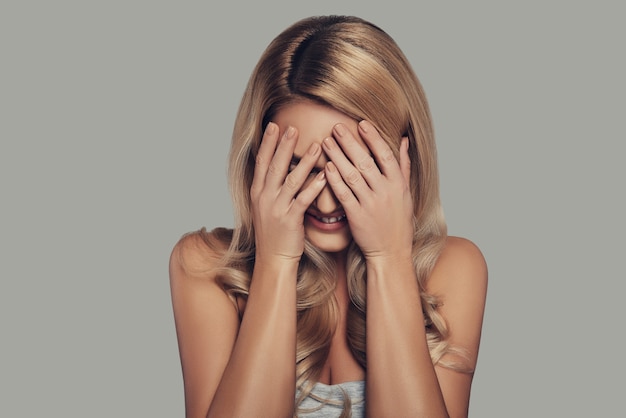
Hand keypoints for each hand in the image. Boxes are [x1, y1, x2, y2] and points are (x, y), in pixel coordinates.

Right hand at [250, 122, 327, 262]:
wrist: (273, 259)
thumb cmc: (274, 233)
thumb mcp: (265, 207)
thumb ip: (270, 187)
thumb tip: (279, 168)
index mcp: (257, 192)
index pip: (261, 162)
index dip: (268, 143)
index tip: (274, 125)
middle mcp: (264, 198)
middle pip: (274, 166)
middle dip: (284, 145)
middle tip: (293, 127)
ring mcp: (276, 209)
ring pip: (291, 180)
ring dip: (304, 162)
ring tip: (317, 146)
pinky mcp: (290, 220)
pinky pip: (303, 200)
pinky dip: (315, 186)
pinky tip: (325, 175)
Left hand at [322, 120, 412, 261]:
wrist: (391, 251)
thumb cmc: (398, 221)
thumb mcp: (406, 192)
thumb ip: (403, 165)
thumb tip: (404, 140)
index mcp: (398, 184)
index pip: (385, 155)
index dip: (373, 138)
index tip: (361, 123)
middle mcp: (385, 192)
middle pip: (365, 162)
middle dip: (349, 143)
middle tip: (336, 127)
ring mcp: (371, 204)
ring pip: (352, 176)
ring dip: (338, 157)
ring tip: (326, 142)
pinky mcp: (357, 217)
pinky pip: (344, 195)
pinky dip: (335, 180)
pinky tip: (326, 167)